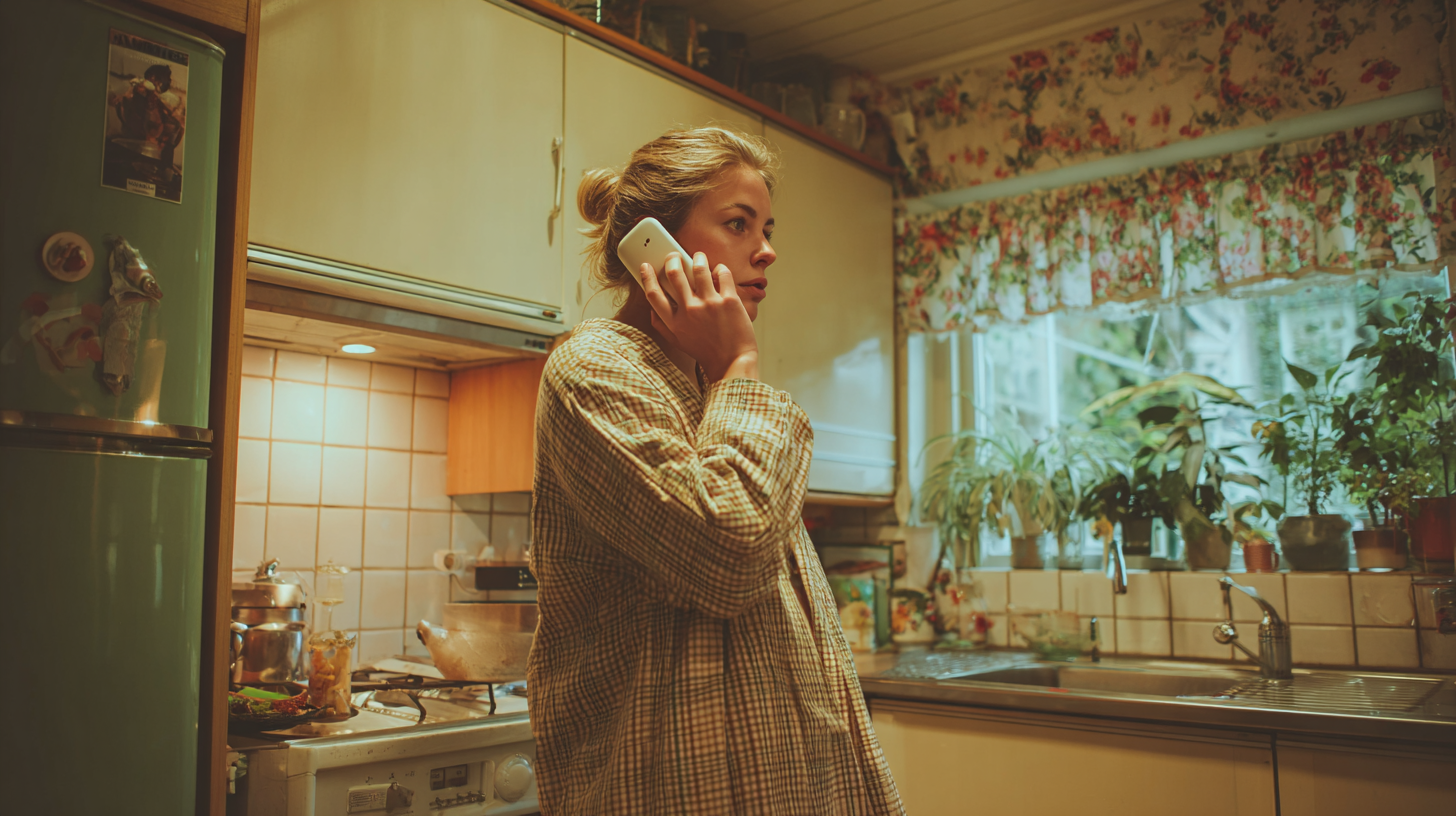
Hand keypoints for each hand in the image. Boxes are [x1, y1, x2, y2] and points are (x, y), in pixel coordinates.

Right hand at [638, 251, 758, 381]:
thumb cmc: (705, 351)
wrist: (732, 362)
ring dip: (698, 258)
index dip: (647, 277)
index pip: (653, 294)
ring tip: (699, 257)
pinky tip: (719, 272)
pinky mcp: (729, 301)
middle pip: (674, 274)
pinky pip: (722, 274)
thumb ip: (661, 326)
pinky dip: (720, 268)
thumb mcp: (678, 342)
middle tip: (675, 255)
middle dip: (672, 259)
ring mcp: (710, 304)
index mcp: (674, 322)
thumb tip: (652, 310)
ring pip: (699, 268)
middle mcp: (690, 311)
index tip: (646, 265)